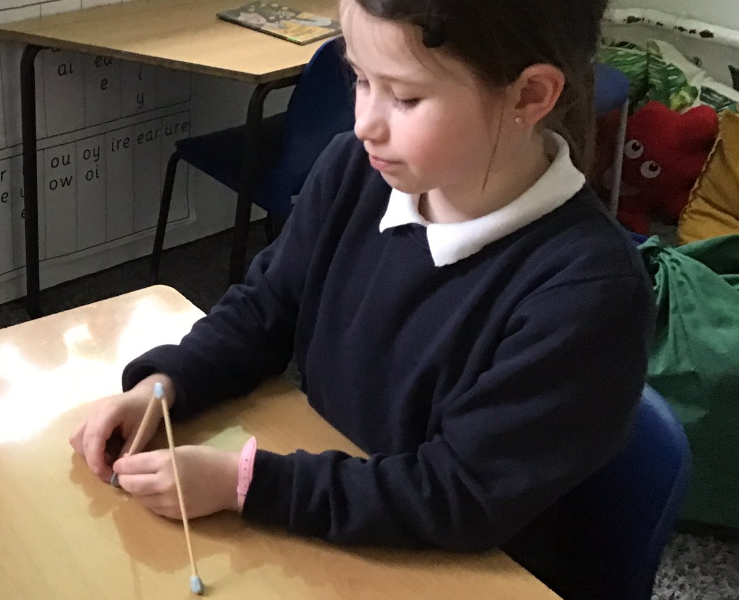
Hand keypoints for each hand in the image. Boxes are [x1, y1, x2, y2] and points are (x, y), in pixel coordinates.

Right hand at [69, 374, 174, 480]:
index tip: (105, 475)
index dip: (95, 459)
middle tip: (108, 472)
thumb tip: (118, 470)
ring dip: (88, 454)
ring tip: (107, 462)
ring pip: (76, 438)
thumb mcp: (143, 431)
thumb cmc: (148, 411)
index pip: (93, 437)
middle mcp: (93, 411)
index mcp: (109, 411)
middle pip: (79, 439)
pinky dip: (89, 447)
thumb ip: (130, 449)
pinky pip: (81, 435)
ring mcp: (89, 413)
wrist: (146, 394)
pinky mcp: (89, 417)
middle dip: (91, 459)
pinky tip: (104, 452)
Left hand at [113, 446, 240, 518]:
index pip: (130, 466)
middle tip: (126, 475)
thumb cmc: (207, 459)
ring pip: (138, 498)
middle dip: (124, 479)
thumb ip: (155, 459)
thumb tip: (131, 465)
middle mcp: (163, 483)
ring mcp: (167, 501)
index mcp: (165, 462)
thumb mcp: (180, 451)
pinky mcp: (173, 514)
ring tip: (142, 483)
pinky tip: (156, 493)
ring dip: (136, 491)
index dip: (122, 464)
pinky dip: (149, 500)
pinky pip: (151, 508)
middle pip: (130, 484)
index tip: (121, 463)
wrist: (231, 480)